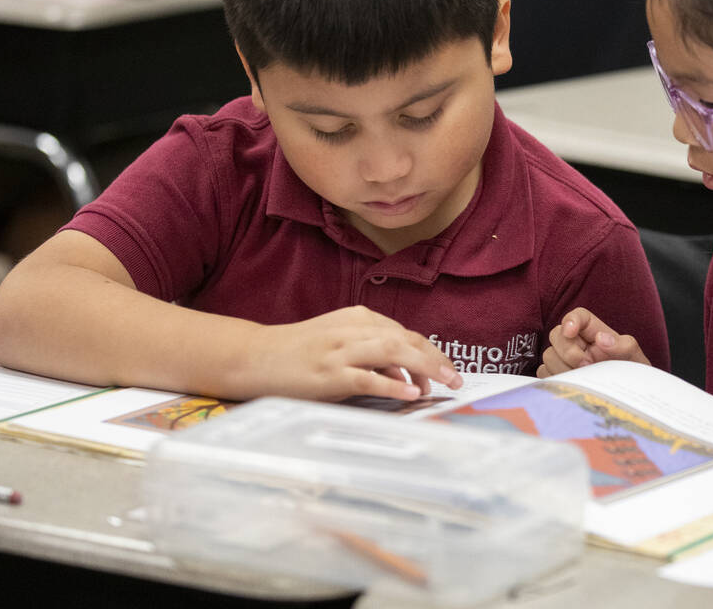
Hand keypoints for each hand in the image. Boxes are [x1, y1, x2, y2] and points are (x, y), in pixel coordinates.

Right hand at [247, 306, 462, 401]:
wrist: (256, 357)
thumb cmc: (301, 353)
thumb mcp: (341, 342)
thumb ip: (373, 354)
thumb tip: (409, 374)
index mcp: (358, 318)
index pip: (405, 333)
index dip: (431, 352)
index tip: (448, 370)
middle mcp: (352, 329)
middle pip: (405, 339)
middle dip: (435, 359)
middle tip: (455, 380)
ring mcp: (340, 351)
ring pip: (391, 351)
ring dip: (422, 367)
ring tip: (442, 384)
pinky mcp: (328, 373)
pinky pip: (366, 377)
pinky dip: (391, 384)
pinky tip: (409, 393)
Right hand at [538, 308, 649, 376]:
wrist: (626, 398)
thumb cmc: (632, 374)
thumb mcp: (635, 358)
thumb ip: (623, 346)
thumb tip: (602, 339)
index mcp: (595, 332)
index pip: (578, 316)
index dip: (571, 320)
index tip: (570, 331)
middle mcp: (577, 343)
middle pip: (557, 334)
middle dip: (568, 351)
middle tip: (586, 366)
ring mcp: (565, 360)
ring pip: (549, 355)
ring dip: (564, 368)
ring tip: (583, 380)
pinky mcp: (557, 376)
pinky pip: (544, 373)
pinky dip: (555, 379)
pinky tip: (572, 386)